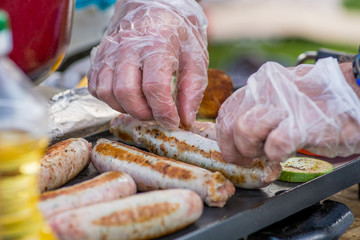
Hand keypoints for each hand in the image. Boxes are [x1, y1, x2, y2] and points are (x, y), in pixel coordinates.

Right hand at [88, 0, 208, 128]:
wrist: (154, 5)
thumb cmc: (177, 30)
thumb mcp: (196, 57)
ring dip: (126, 108)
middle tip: (157, 114)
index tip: (173, 121)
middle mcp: (128, 46)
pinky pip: (95, 86)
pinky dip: (109, 99)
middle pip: (126, 92)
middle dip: (143, 113)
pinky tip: (127, 96)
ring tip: (143, 106)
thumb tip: (185, 119)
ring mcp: (110, 50)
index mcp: (156, 43)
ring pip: (107, 92)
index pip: (154, 87)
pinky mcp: (99, 56)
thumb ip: (192, 89)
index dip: (164, 112)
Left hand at [216, 58, 359, 165]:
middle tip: (254, 157)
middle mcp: (263, 89)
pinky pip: (275, 144)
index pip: (225, 114)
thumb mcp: (281, 98)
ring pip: (244, 131)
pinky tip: (286, 152)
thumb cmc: (320, 100)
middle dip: (237, 149)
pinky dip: (276, 155)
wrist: (357, 90)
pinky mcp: (302, 123)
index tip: (235, 152)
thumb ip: (258, 110)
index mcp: (257, 84)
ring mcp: (281, 104)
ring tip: (272, 152)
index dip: (226, 139)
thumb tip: (240, 134)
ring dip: (255, 151)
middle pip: (229, 125)